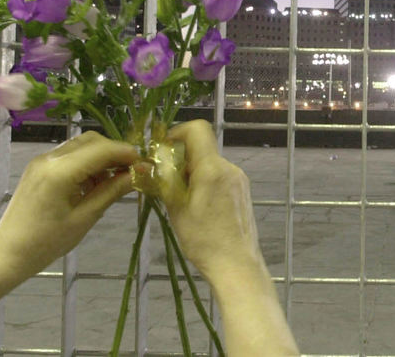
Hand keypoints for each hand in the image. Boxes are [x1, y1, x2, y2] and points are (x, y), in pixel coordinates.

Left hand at [0, 131, 139, 332]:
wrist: (8, 254)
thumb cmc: (47, 242)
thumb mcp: (85, 218)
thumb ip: (112, 191)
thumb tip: (139, 174)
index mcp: (60, 171)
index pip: (102, 150)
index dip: (127, 154)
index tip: (146, 165)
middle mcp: (50, 158)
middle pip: (92, 140)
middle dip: (115, 152)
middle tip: (132, 172)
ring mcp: (43, 160)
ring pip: (81, 145)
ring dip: (102, 156)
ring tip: (115, 180)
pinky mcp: (39, 167)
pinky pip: (70, 155)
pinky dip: (87, 162)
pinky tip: (95, 183)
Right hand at [163, 120, 298, 355]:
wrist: (237, 265)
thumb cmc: (204, 240)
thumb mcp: (177, 210)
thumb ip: (166, 182)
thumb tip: (151, 164)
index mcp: (213, 168)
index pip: (197, 130)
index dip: (176, 133)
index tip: (163, 152)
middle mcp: (229, 167)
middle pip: (202, 149)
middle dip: (181, 160)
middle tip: (165, 183)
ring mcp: (239, 179)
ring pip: (210, 164)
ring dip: (192, 174)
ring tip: (180, 201)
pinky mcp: (242, 191)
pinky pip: (220, 177)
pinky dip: (205, 183)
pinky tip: (197, 207)